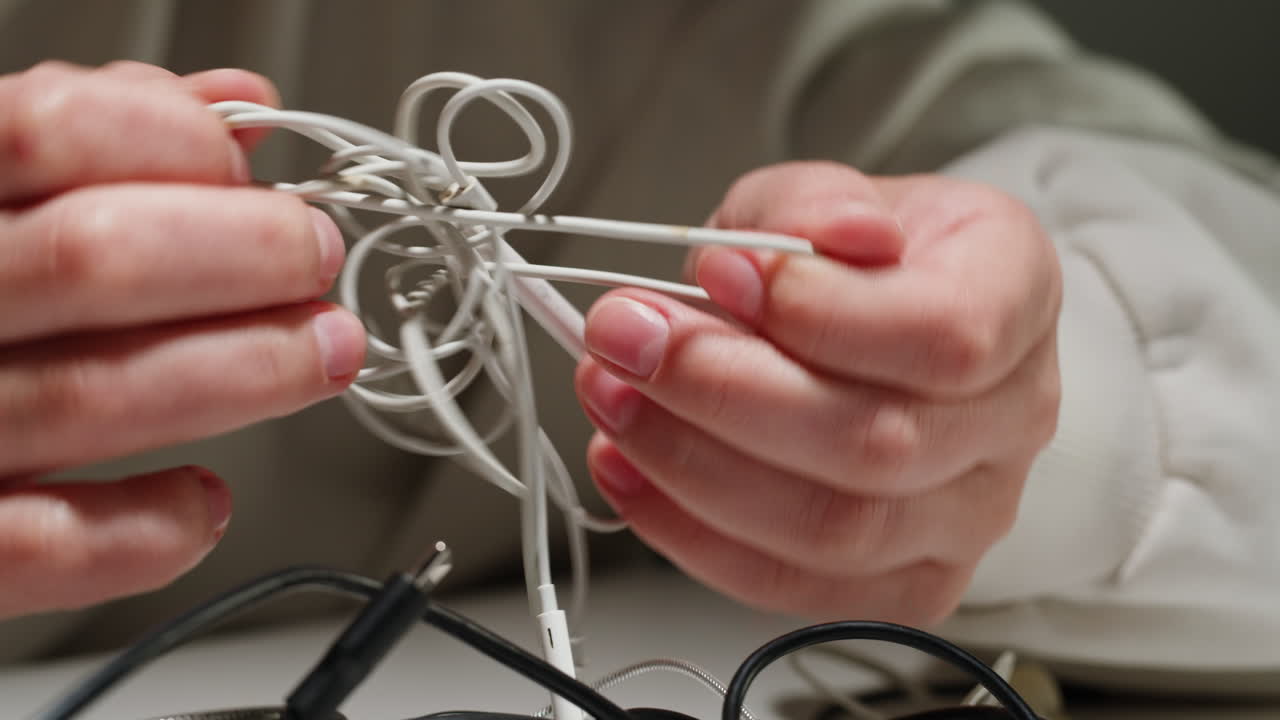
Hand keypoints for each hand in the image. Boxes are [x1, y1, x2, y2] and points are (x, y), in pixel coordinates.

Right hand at [0, 62, 363, 617]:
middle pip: (91, 259)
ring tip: (320, 354)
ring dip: (245, 372)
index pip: (45, 135)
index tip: (247, 168)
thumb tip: (230, 107)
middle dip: (243, 255)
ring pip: (92, 395)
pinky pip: (46, 548)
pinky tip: (205, 499)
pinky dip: (148, 528)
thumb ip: (88, 135)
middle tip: (312, 258)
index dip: (175, 143)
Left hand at [576, 161, 1060, 624]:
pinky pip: (795, 588)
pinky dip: (691, 533)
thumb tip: (776, 256)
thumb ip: (801, 209)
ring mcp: (966, 514)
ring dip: (692, 466)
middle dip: (721, 392)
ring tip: (615, 399)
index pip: (945, 331)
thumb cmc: (854, 263)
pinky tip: (633, 471)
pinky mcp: (903, 580)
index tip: (718, 274)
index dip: (819, 313)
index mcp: (1013, 296)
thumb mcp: (820, 196)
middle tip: (626, 339)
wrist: (879, 323)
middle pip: (877, 445)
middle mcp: (1010, 418)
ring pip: (834, 532)